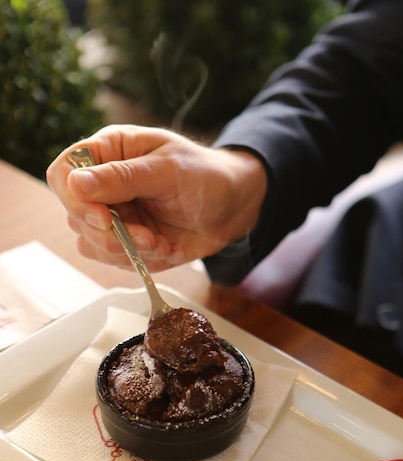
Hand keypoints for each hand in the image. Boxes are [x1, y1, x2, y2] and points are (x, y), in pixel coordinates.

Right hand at [46, 124, 266, 271]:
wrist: (232, 208)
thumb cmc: (205, 175)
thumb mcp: (167, 170)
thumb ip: (122, 178)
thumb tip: (76, 183)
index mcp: (110, 152)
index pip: (64, 173)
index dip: (75, 199)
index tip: (102, 218)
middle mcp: (104, 184)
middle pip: (75, 214)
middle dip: (110, 233)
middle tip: (147, 236)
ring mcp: (113, 215)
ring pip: (90, 242)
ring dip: (126, 250)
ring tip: (160, 242)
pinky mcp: (126, 241)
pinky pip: (114, 259)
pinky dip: (140, 260)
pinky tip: (166, 248)